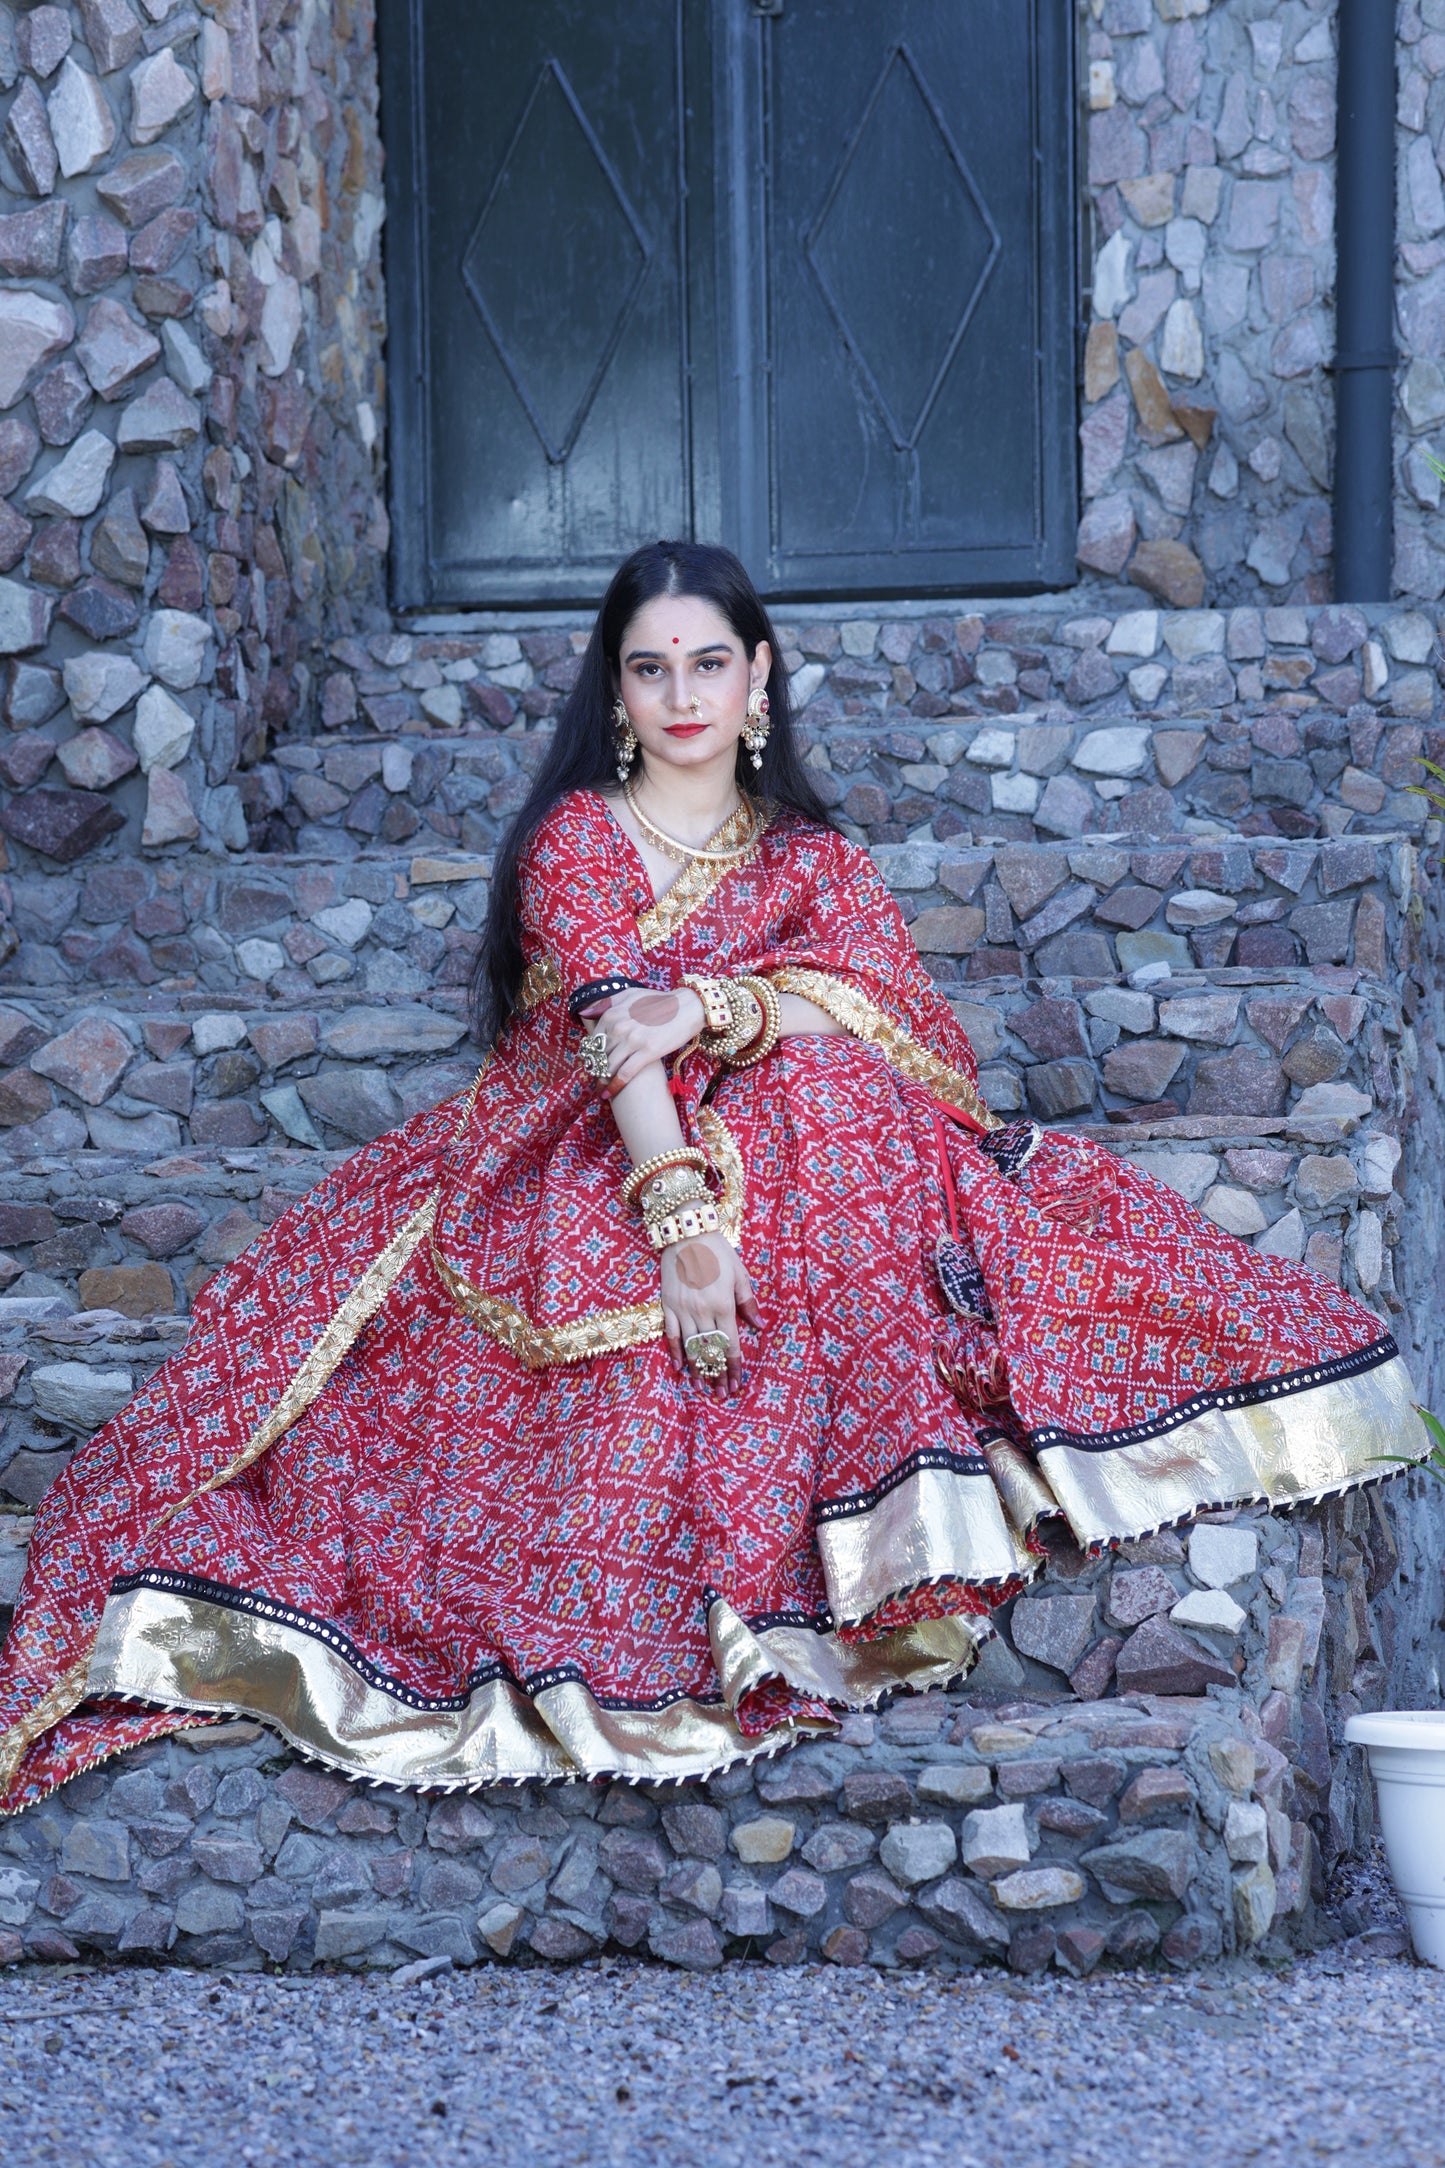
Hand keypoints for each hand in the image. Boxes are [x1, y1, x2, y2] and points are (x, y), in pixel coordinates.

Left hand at [577, 986, 705, 1096]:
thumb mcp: (630, 994)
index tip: (592, 1063)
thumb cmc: (659, 1001)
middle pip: (599, 1055)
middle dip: (595, 1069)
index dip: (591, 1055)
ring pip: (609, 1066)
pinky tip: (608, 1094)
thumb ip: (606, 1003)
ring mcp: (632, 1040)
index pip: (593, 1040)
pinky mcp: (647, 1052)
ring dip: (602, 1080)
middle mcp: (619, 1027)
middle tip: (596, 1078)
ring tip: (601, 1088)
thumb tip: (584, 1013)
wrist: (687, 1007)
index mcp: (612, 1014)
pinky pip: (625, 1073)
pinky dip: (614, 1086)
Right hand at [659, 1232, 761, 1394]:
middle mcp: (703, 1311)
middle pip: (711, 1351)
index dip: (735, 1367)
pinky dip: (675, 1352)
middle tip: (721, 1393)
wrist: (687, 1232)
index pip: (731, 1345)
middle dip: (718, 1374)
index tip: (737, 1384)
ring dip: (698, 1370)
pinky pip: (672, 1334)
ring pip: (692, 1347)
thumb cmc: (718, 1251)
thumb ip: (748, 1303)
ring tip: (702, 1387)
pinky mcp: (668, 1305)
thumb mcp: (740, 1274)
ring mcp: (684, 1310)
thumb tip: (760, 1326)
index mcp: (724, 1305)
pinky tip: (679, 1368)